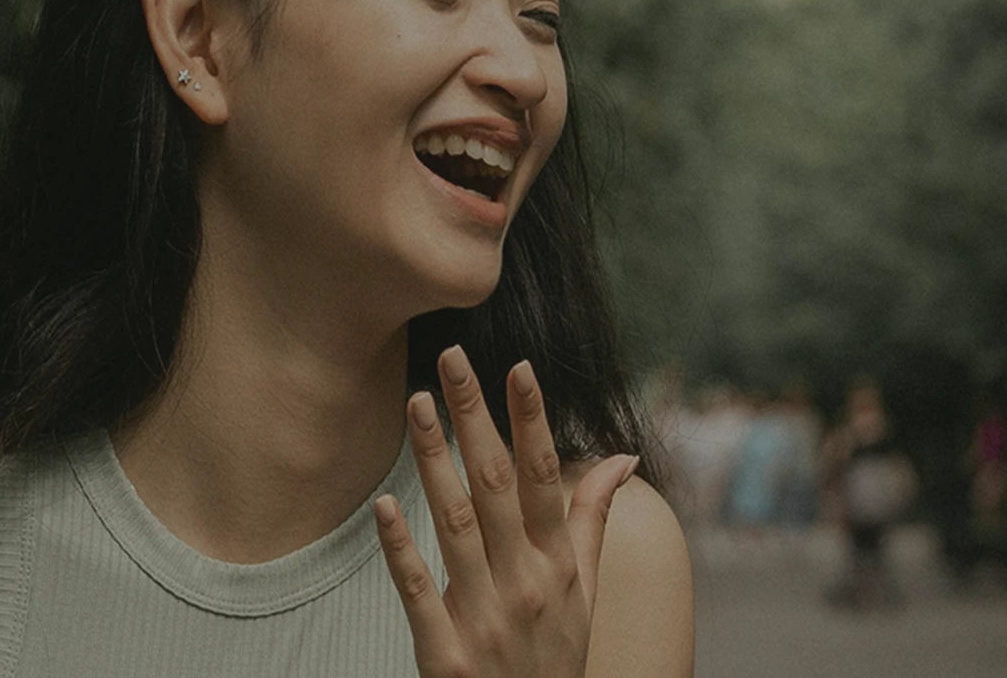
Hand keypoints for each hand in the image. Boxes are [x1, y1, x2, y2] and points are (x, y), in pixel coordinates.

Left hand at [375, 346, 640, 677]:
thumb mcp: (585, 592)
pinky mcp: (446, 655)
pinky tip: (384, 505)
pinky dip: (401, 549)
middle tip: (452, 358)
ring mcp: (485, 619)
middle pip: (495, 486)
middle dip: (474, 417)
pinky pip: (419, 591)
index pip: (545, 479)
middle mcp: (526, 585)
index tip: (518, 366)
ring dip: (432, 461)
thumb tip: (622, 456)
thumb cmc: (555, 657)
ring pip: (456, 525)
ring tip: (415, 404)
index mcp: (558, 565)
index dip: (532, 421)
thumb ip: (591, 520)